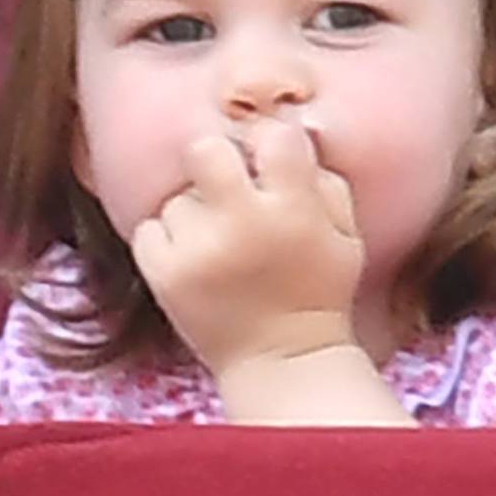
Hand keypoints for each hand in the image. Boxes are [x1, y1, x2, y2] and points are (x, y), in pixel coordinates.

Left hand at [130, 115, 363, 378]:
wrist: (283, 361)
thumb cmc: (318, 290)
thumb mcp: (346, 235)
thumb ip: (323, 180)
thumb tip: (291, 134)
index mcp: (294, 210)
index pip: (273, 136)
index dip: (269, 146)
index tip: (269, 167)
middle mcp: (242, 224)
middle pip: (205, 148)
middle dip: (216, 161)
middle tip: (226, 188)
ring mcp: (197, 250)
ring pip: (178, 197)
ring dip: (194, 214)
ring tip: (217, 244)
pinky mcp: (163, 275)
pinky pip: (149, 229)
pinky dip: (165, 241)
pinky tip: (193, 261)